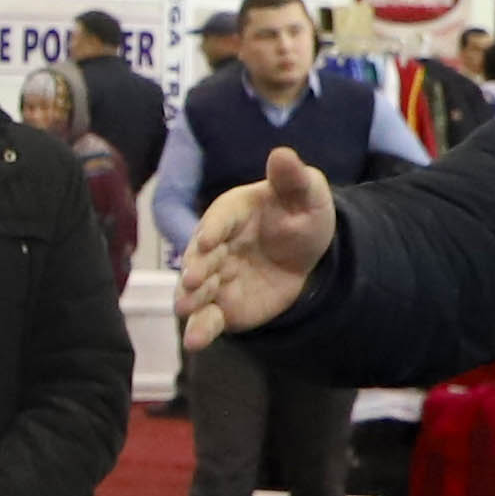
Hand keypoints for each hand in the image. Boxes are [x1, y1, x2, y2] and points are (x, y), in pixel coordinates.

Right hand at [176, 149, 339, 352]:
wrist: (306, 256)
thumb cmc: (300, 215)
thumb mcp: (307, 195)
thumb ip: (293, 178)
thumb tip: (282, 153)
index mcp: (232, 212)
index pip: (220, 219)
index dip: (213, 229)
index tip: (208, 240)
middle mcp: (216, 245)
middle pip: (201, 256)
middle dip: (196, 267)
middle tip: (195, 278)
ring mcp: (216, 277)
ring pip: (197, 289)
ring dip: (189, 298)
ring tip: (186, 310)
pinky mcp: (222, 306)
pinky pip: (207, 318)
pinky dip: (200, 329)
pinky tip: (195, 341)